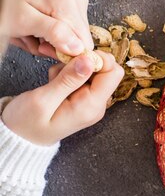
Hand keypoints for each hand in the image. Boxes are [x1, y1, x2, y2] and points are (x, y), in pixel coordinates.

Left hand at [0, 0, 92, 58]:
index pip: (83, 42)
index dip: (63, 51)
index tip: (42, 47)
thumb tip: (78, 47)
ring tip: (33, 30)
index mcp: (67, 1)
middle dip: (55, 44)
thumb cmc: (6, 3)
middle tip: (33, 37)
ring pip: (74, 35)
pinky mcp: (74, 1)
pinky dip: (53, 31)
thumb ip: (53, 33)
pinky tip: (39, 25)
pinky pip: (71, 27)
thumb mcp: (24, 21)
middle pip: (79, 38)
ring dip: (51, 39)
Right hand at [1, 52, 123, 145]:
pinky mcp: (82, 98)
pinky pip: (82, 77)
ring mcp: (90, 101)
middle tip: (59, 67)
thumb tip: (90, 60)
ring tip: (52, 80)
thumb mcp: (43, 99)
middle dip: (83, 62)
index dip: (98, 59)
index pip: (113, 73)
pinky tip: (53, 82)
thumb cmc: (27, 124)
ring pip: (91, 70)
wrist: (20, 138)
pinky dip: (67, 73)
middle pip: (105, 70)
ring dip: (72, 68)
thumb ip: (68, 80)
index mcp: (91, 106)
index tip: (75, 57)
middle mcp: (96, 104)